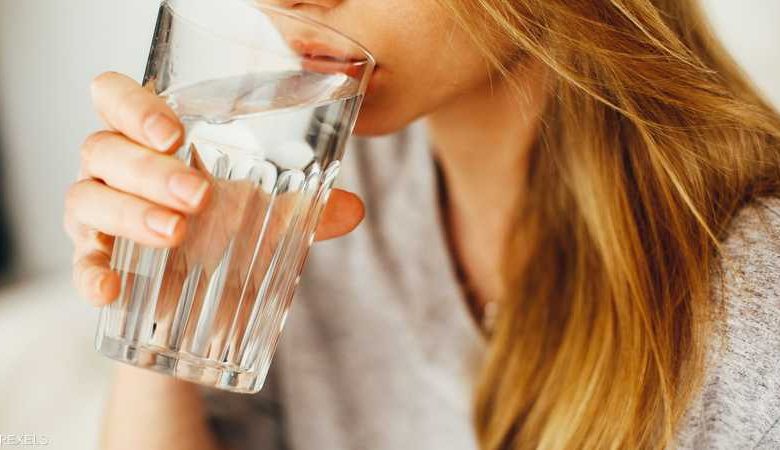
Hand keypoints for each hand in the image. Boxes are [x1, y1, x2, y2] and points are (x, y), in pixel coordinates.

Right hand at [64, 71, 364, 306]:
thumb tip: (354, 209)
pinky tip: (111, 290)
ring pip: (86, 196)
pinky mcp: (95, 259)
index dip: (134, 105)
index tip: (175, 133)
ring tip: (176, 233)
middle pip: (103, 147)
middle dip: (149, 169)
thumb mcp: (268, 217)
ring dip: (129, 213)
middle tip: (198, 195)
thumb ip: (306, 208)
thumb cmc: (227, 232)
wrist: (202, 300)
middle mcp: (116, 168)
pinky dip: (90, 273)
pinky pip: (79, 261)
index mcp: (152, 140)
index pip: (116, 97)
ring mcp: (99, 213)